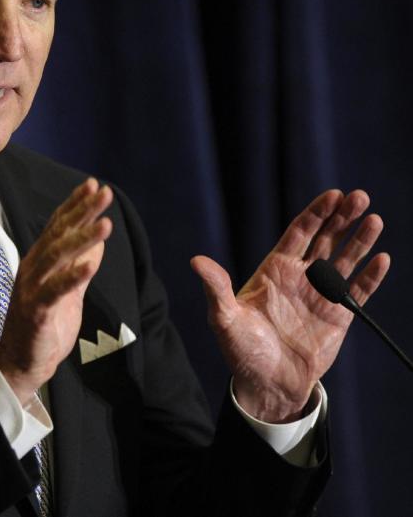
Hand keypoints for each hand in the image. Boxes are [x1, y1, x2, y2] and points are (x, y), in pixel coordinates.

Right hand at [0, 179, 112, 403]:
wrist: (22, 363)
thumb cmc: (44, 326)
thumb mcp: (68, 292)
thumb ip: (80, 267)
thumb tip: (97, 242)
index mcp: (40, 261)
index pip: (58, 226)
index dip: (75, 205)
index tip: (93, 185)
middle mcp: (33, 268)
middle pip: (58, 234)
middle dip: (82, 212)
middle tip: (104, 193)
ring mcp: (32, 288)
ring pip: (57, 257)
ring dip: (81, 239)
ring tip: (105, 224)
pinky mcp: (36, 311)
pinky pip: (55, 291)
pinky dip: (72, 278)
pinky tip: (89, 266)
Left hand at [192, 189, 389, 421]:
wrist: (266, 383)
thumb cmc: (241, 349)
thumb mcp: (223, 317)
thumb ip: (216, 287)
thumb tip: (196, 261)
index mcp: (274, 270)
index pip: (298, 233)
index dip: (315, 213)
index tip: (332, 195)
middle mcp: (300, 276)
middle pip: (325, 239)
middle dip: (341, 217)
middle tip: (359, 196)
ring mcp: (321, 294)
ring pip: (345, 260)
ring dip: (360, 240)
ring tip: (374, 219)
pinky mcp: (339, 316)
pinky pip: (358, 291)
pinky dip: (370, 276)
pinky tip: (382, 258)